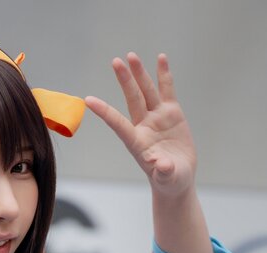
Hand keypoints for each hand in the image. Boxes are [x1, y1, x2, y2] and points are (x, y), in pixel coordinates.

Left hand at [84, 53, 197, 198]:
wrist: (177, 178)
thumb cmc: (169, 181)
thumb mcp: (168, 179)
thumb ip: (164, 171)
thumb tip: (162, 165)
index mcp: (137, 142)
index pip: (118, 124)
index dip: (105, 112)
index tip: (88, 100)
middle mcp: (144, 126)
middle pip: (132, 99)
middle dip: (125, 81)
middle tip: (116, 62)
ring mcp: (157, 118)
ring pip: (146, 91)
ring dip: (139, 74)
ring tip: (131, 56)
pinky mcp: (171, 113)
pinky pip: (166, 90)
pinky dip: (164, 75)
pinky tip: (161, 58)